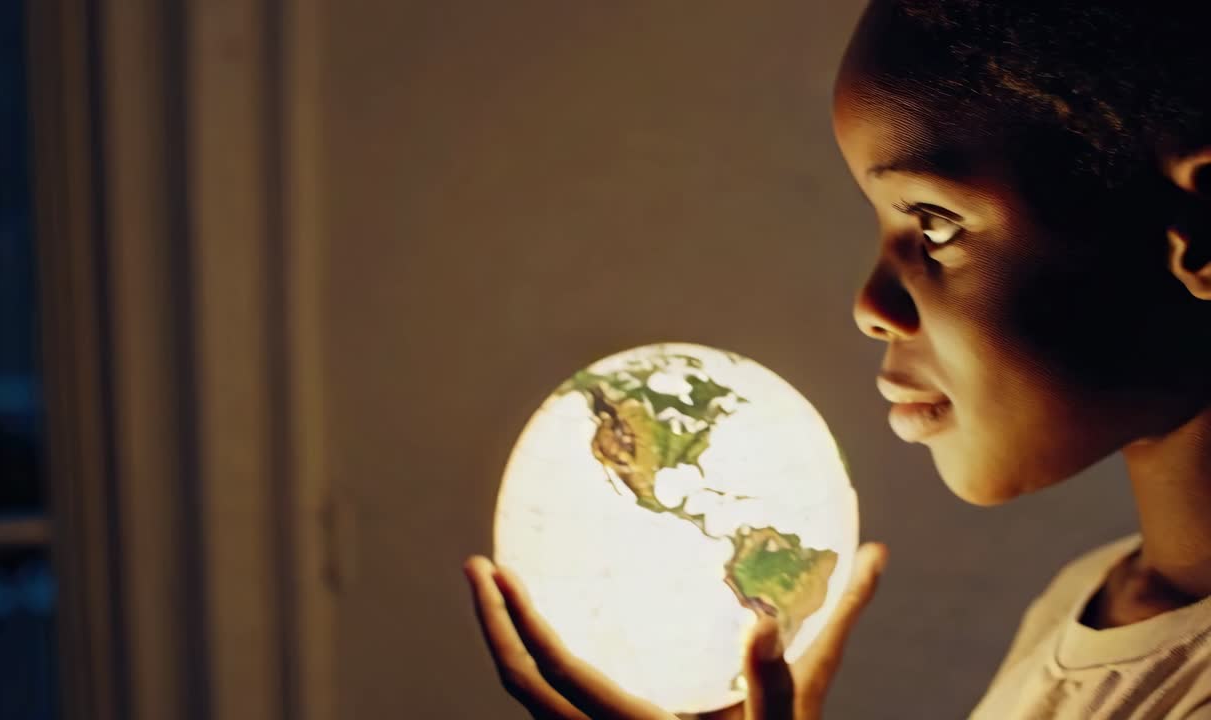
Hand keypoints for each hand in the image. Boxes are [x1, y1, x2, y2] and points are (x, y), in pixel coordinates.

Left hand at [463, 542, 886, 719]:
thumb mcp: (795, 714)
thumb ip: (804, 651)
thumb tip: (867, 560)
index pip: (552, 674)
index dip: (513, 621)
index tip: (493, 567)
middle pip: (521, 690)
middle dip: (491, 626)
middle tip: (477, 565)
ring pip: (532, 707)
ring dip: (509, 648)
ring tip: (502, 592)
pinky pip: (555, 713)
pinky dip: (537, 673)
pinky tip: (550, 635)